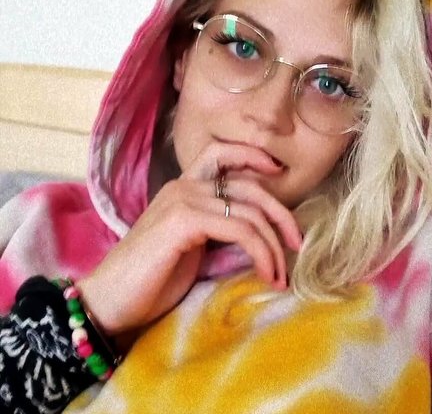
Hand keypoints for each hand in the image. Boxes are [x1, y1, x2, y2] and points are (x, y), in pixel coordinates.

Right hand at [76, 142, 301, 336]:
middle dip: (280, 212)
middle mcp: (184, 186)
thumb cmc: (150, 279)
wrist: (110, 301)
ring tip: (281, 275)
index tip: (278, 172)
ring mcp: (182, 199)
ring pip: (249, 211)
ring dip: (273, 245)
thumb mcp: (192, 248)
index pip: (222, 154)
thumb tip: (258, 234)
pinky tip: (266, 274)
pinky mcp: (183, 220)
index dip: (252, 155)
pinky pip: (239, 229)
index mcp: (184, 188)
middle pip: (248, 184)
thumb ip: (218, 231)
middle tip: (297, 243)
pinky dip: (261, 252)